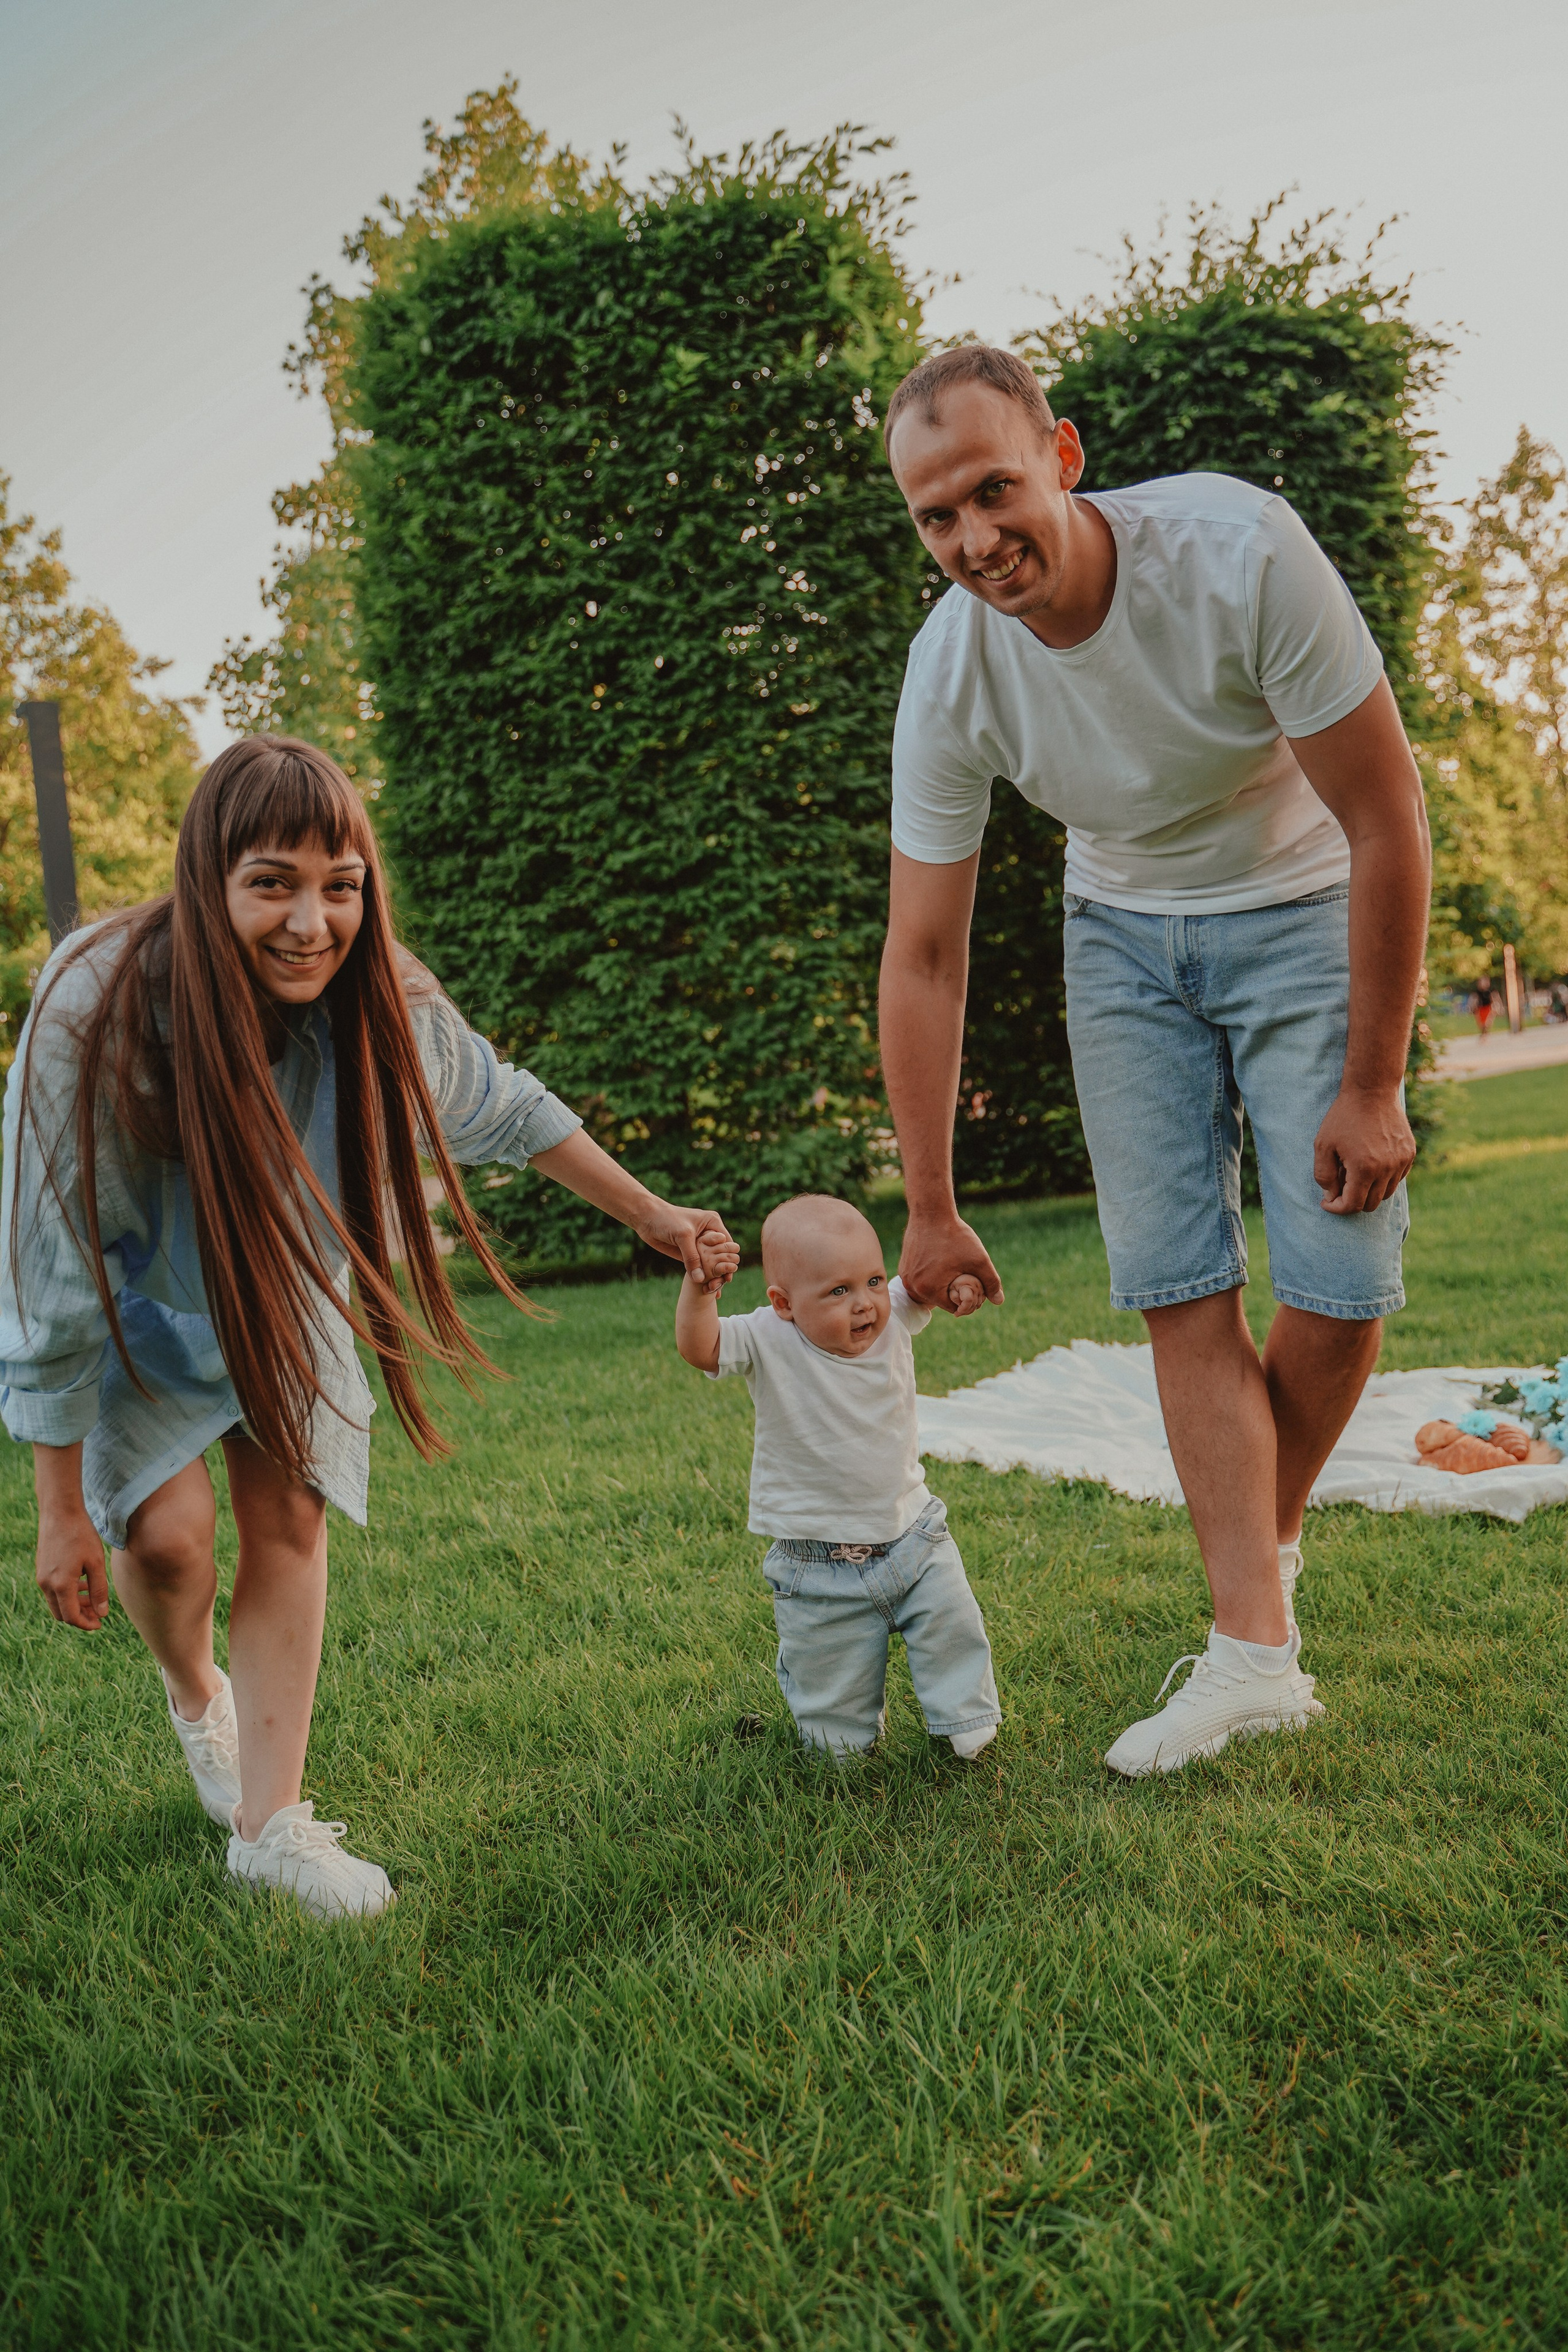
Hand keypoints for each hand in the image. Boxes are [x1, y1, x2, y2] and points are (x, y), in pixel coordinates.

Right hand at [36, 1504, 109, 1629]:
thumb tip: (102, 1613)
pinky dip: (67, 1593)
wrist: (60, 1512)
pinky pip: (53, 1589)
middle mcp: (46, 1584)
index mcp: (60, 1585)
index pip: (71, 1617)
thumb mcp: (96, 1563)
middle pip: (61, 1613)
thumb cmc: (81, 1535)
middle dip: (80, 1616)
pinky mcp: (41, 1569)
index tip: (100, 1623)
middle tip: (98, 1613)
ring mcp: (41, 1576)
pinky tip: (83, 1583)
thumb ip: (99, 1590)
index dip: (86, 1624)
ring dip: (74, 1604)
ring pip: (56, 1601)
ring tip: (93, 1598)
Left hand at [634, 1200, 738, 1293]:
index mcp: (713, 1224)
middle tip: (719, 1286)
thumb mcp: (683, 1236)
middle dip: (722, 1271)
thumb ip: (692, 1257)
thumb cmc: (667, 1219)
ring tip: (712, 1291)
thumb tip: (700, 1279)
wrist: (647, 1219)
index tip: (726, 1276)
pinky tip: (706, 1291)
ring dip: (714, 1277)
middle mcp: (709, 1235)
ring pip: (711, 1264)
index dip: (729, 1260)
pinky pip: (699, 1268)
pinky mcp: (689, 1254)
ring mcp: (699, 1245)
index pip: (728, 1244)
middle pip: (722, 1256)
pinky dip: (703, 1278)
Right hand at [899, 1209, 1002, 1312]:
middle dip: (953, 1291)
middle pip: (939, 1299)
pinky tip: (940, 1260)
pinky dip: (931, 1274)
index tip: (972, 1283)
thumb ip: (991, 1282)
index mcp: (929, 1290)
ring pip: (929, 1289)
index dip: (966, 1298)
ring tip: (952, 1266)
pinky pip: (920, 1279)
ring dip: (941, 1283)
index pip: (953, 1307)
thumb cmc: (955, 1235)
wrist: (931, 1211)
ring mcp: (905, 1276)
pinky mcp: (903, 1266)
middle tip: (963, 1273)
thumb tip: (999, 1301)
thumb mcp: (979, 1260)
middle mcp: (912, 1286)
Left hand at [1313, 1085, 1414, 1213]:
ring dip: (1368, 1191)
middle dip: (1352, 1201)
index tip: (1326, 1202)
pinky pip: (1397, 1179)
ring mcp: (1402, 1161)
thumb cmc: (1344, 1117)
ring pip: (1385, 1193)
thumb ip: (1323, 1175)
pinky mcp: (1409, 1154)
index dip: (1337, 1208)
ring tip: (1353, 1173)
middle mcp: (1387, 1168)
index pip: (1353, 1205)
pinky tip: (1369, 1164)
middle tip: (1338, 1186)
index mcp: (1364, 1168)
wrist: (1372, 1091)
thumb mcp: (1323, 1145)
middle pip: (1370, 1204)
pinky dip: (1383, 1180)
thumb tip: (1331, 1197)